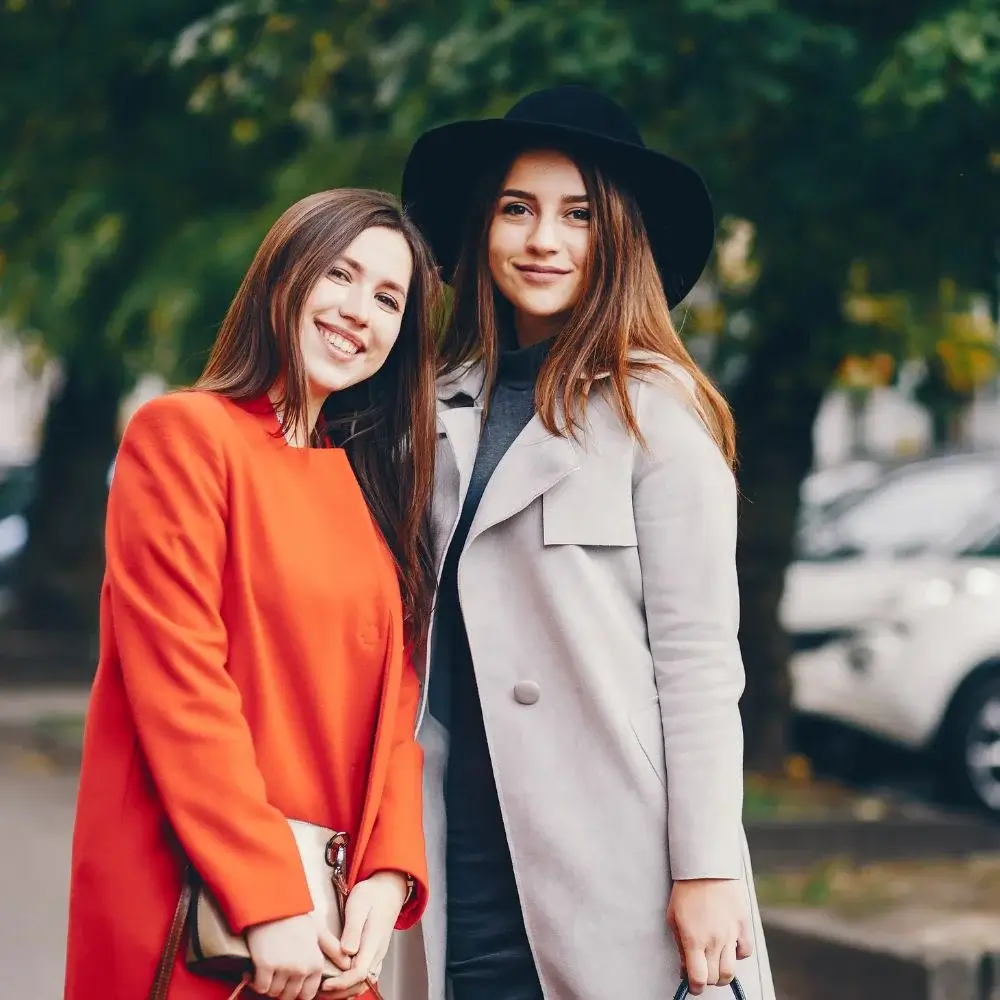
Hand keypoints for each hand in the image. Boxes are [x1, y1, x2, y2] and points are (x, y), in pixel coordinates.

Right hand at [245, 912, 345, 999]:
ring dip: (269, 985)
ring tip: (267, 970)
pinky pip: (261, 987)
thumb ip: (332, 950)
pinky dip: (256, 981)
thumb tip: (348, 965)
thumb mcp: (318, 931)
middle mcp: (302, 968)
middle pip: (289, 996)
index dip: (296, 991)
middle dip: (282, 989)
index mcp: (316, 963)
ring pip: (274, 993)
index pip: (307, 995)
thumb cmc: (295, 917)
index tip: (289, 981)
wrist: (273, 904)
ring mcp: (284, 967)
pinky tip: (255, 970)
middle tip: (276, 974)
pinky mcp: (266, 965)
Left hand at [319, 871, 408, 996]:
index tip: (324, 984)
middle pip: (361, 983)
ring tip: (326, 989)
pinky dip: (351, 984)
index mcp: (373, 942)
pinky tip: (338, 982)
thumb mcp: (358, 905)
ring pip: (364, 982)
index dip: (341, 982)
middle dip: (340, 991)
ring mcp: (377, 954)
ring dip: (346, 990)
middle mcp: (377, 952)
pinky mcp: (374, 952)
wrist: (388, 888)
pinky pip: (365, 976)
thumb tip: (347, 951)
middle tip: (319, 991)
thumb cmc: (372, 894)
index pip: (359, 972)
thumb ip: (353, 929)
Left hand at [667, 878, 752, 994]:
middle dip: (708, 979)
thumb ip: (681, 947)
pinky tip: (729, 947)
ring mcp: (730, 934)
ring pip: (731, 971)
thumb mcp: (674, 919)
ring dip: (723, 973)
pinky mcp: (743, 926)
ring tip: (715, 963)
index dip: (695, 987)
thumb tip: (685, 969)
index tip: (693, 985)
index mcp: (693, 940)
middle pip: (716, 978)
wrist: (706, 868)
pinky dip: (738, 955)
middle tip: (703, 970)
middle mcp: (714, 941)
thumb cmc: (686, 893)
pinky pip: (745, 952)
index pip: (698, 979)